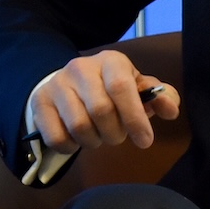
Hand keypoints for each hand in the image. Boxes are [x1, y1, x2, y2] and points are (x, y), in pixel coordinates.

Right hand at [30, 49, 179, 154]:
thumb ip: (159, 97)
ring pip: (78, 126)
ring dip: (94, 141)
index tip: (145, 141)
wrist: (67, 84)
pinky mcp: (39, 102)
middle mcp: (80, 67)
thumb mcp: (137, 88)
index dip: (135, 117)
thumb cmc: (110, 89)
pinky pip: (56, 137)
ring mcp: (57, 84)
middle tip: (117, 136)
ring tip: (98, 136)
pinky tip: (76, 140)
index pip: (120, 87)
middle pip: (100, 110)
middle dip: (115, 133)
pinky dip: (71, 147)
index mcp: (110, 61)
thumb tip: (169, 109)